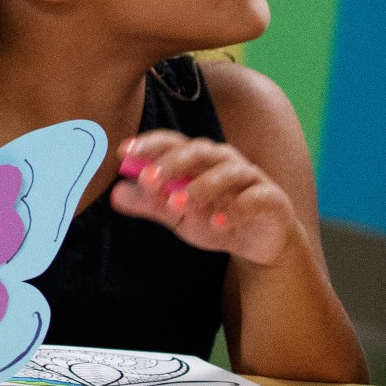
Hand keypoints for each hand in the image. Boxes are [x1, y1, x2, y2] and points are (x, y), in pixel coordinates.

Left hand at [109, 130, 294, 264]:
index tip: (123, 151)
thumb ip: (149, 203)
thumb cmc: (214, 217)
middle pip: (198, 151)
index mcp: (198, 159)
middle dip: (172, 163)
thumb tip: (114, 194)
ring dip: (201, 186)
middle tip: (148, 180)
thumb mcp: (177, 214)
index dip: (149, 143)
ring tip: (178, 204)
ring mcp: (250, 178)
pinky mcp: (271, 199)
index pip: (172, 142)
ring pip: (227, 172)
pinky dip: (235, 210)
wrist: (259, 243)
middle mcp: (224, 161)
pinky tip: (217, 224)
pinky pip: (253, 199)